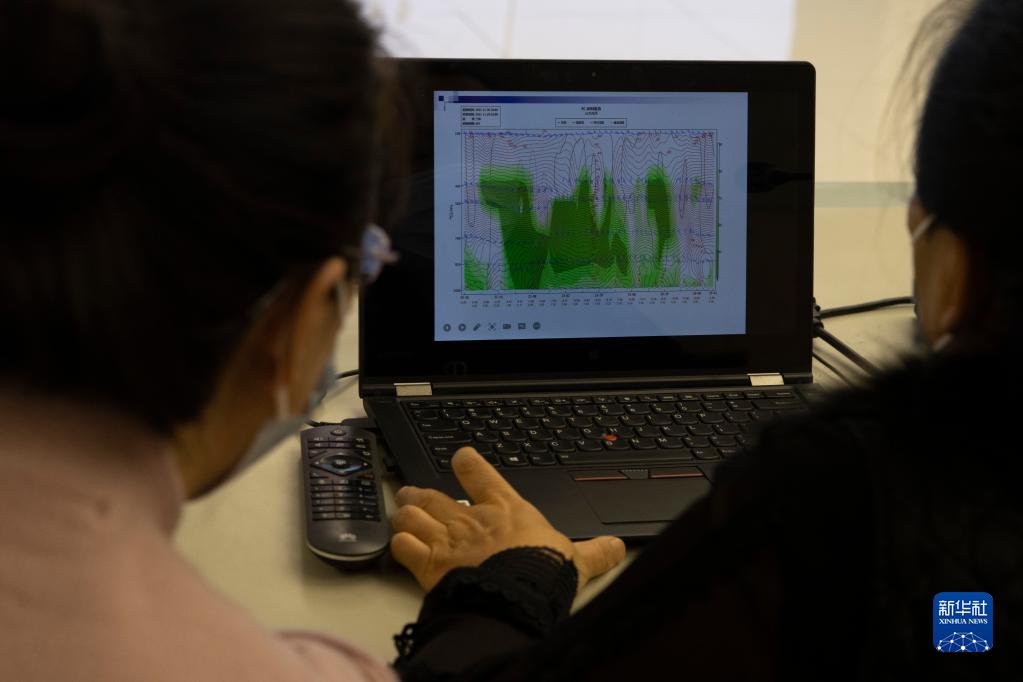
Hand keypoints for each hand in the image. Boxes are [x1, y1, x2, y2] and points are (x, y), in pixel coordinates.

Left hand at [390, 447, 625, 591]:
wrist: (515, 593)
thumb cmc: (541, 573)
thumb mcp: (574, 561)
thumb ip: (593, 553)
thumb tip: (617, 547)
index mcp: (505, 510)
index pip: (483, 476)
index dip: (468, 464)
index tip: (461, 456)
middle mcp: (471, 519)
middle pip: (437, 496)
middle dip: (421, 492)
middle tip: (412, 489)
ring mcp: (447, 539)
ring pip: (414, 516)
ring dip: (405, 515)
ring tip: (400, 513)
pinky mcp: (429, 563)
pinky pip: (404, 547)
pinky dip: (397, 544)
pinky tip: (396, 544)